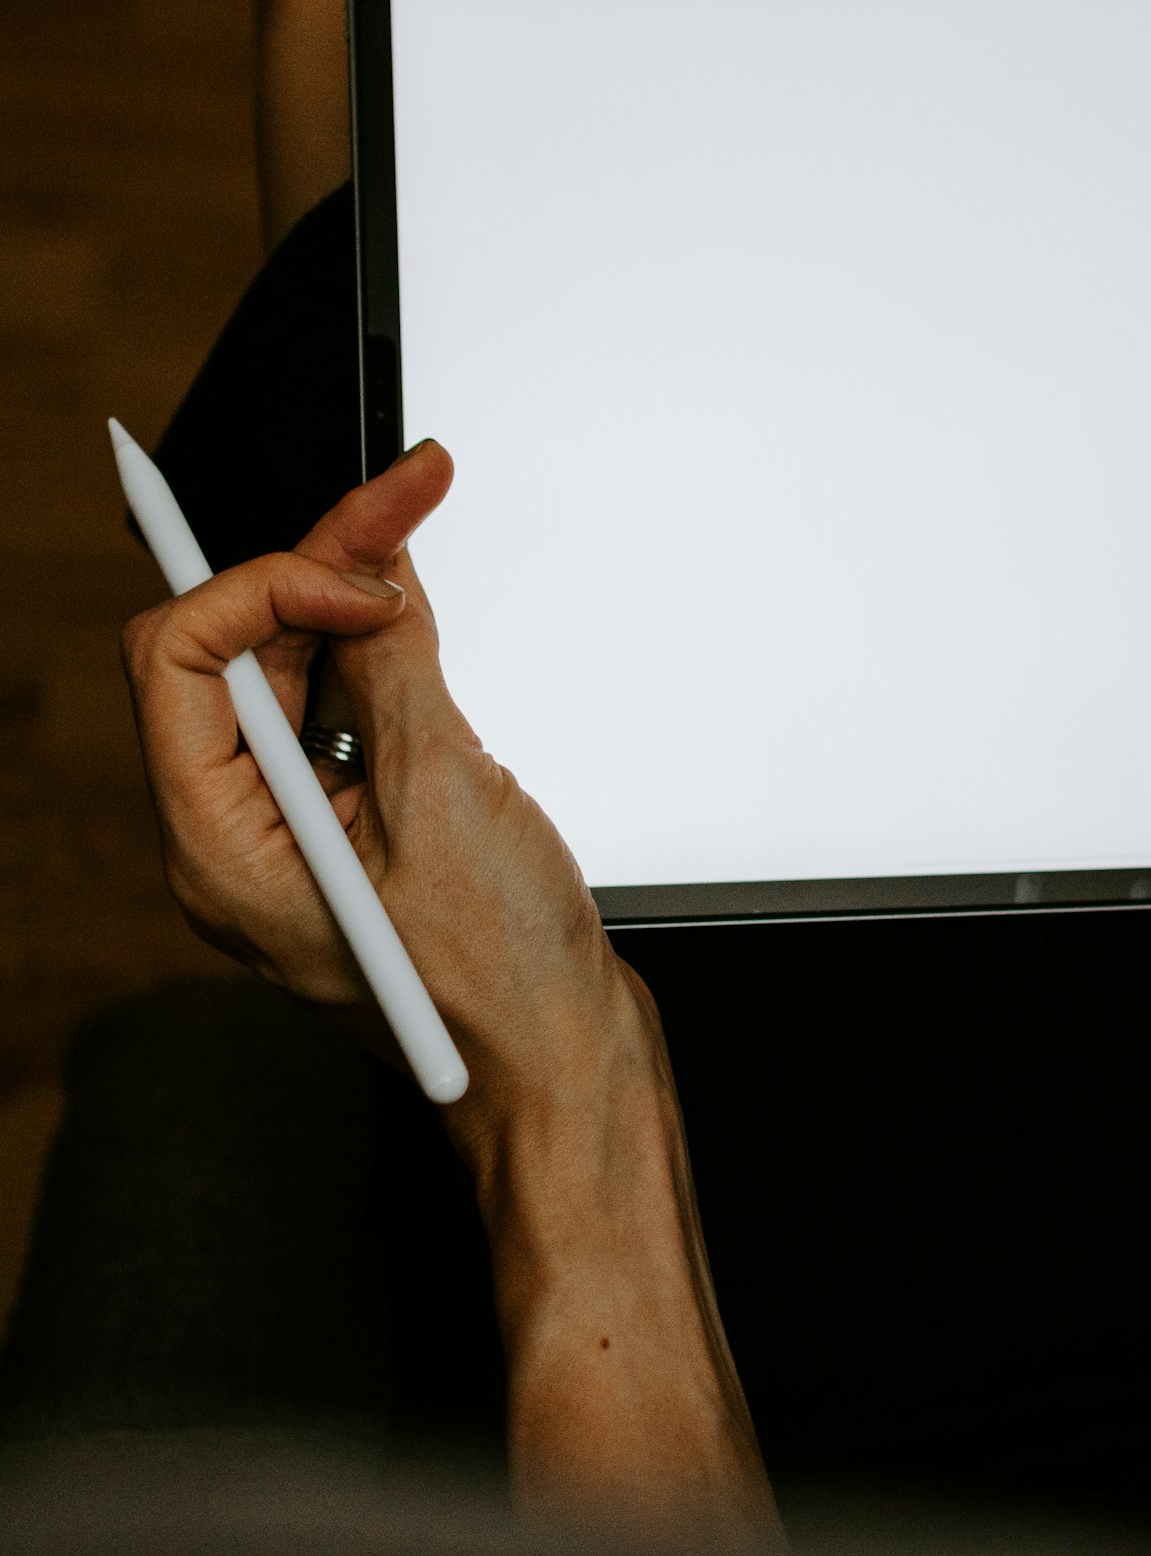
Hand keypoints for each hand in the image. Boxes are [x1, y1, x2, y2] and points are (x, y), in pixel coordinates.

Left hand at [121, 447, 774, 1540]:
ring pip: (293, 668)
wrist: (563, 1069)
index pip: (180, 661)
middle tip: (410, 486)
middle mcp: (239, 834)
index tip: (364, 571)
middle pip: (238, 649)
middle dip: (316, 560)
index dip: (266, 585)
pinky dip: (381, 648)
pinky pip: (342, 710)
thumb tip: (369, 571)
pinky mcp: (355, 823)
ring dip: (353, 592)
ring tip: (416, 518)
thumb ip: (393, 671)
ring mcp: (297, 830)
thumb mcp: (445, 802)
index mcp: (221, 846)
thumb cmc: (501, 985)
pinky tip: (420, 608)